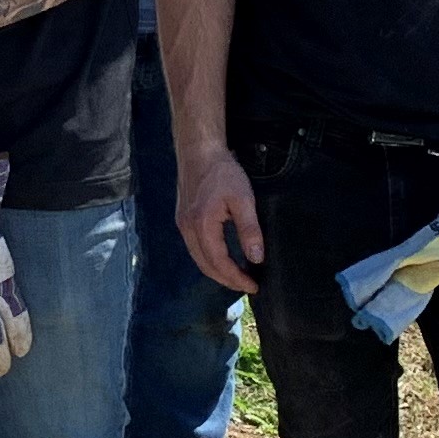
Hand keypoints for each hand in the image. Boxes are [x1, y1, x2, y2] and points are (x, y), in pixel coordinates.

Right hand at [176, 142, 264, 292]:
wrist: (199, 151)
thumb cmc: (222, 172)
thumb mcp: (243, 199)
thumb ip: (249, 230)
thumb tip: (256, 258)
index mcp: (202, 226)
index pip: (219, 263)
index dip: (236, 278)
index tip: (253, 286)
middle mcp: (188, 229)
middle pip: (205, 266)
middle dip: (226, 280)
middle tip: (247, 285)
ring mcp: (182, 225)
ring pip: (198, 259)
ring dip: (217, 271)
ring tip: (237, 276)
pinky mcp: (183, 219)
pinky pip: (195, 248)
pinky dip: (209, 259)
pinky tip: (222, 258)